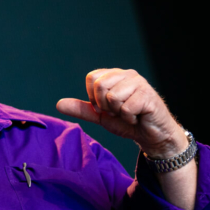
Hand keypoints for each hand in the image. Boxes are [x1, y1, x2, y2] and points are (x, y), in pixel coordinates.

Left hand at [56, 68, 186, 157]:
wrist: (151, 135)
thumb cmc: (127, 122)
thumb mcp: (100, 116)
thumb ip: (81, 109)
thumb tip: (58, 104)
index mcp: (114, 76)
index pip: (91, 78)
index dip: (94, 97)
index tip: (105, 107)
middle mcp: (127, 74)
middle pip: (100, 85)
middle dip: (105, 105)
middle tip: (117, 111)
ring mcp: (139, 83)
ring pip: (112, 96)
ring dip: (118, 112)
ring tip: (129, 113)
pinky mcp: (148, 95)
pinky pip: (126, 107)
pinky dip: (129, 117)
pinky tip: (138, 116)